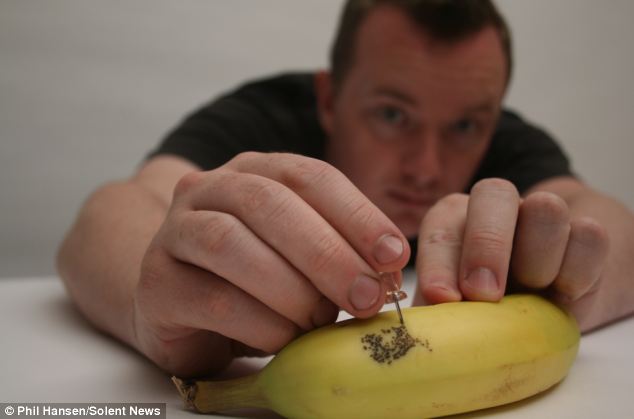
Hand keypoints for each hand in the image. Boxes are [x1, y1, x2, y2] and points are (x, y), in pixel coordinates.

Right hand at [133, 152, 409, 375]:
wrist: (180, 305)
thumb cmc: (253, 279)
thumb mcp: (299, 257)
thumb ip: (337, 252)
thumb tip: (386, 274)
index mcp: (253, 170)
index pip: (309, 176)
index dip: (356, 213)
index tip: (393, 255)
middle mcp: (208, 188)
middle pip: (268, 203)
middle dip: (326, 252)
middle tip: (366, 296)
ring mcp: (174, 232)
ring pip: (231, 244)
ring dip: (290, 288)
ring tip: (320, 320)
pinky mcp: (157, 284)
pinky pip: (213, 299)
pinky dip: (261, 323)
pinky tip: (284, 339)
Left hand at [414, 178, 608, 325]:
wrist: (547, 305)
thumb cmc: (487, 310)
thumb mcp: (458, 311)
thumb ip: (441, 310)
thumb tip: (427, 324)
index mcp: (454, 222)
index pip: (440, 227)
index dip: (438, 261)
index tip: (442, 298)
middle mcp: (495, 208)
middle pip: (493, 193)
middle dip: (487, 245)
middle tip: (484, 294)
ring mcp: (543, 215)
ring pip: (545, 208)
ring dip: (536, 259)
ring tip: (531, 293)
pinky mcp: (585, 234)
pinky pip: (589, 236)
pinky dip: (576, 269)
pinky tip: (563, 294)